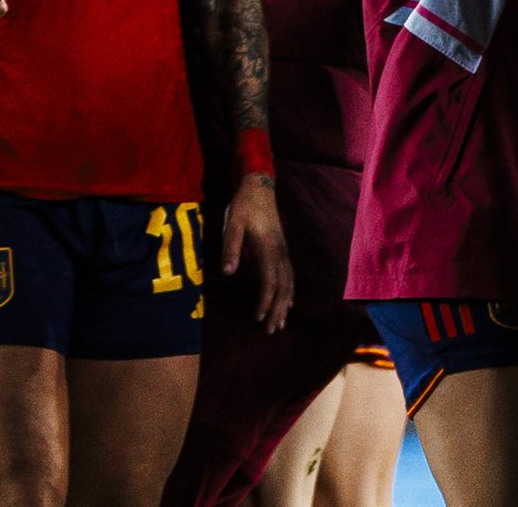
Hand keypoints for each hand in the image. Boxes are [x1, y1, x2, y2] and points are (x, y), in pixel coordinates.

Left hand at [222, 173, 292, 333]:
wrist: (260, 186)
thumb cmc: (243, 205)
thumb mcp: (232, 223)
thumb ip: (231, 247)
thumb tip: (226, 273)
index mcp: (267, 249)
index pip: (269, 281)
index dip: (266, 301)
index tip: (259, 318)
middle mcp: (279, 253)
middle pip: (282, 287)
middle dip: (277, 310)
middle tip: (271, 331)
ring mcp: (283, 251)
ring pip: (289, 283)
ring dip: (285, 304)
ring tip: (280, 323)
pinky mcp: (282, 249)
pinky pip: (290, 275)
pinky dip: (290, 292)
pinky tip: (289, 302)